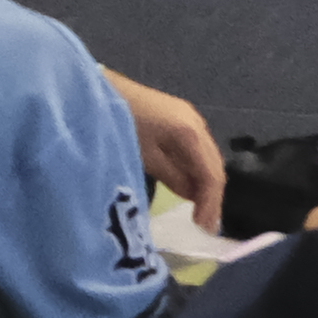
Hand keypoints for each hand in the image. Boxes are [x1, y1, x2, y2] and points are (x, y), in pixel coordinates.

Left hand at [108, 74, 223, 221]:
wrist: (102, 89)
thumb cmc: (120, 123)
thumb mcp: (145, 157)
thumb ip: (173, 178)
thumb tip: (193, 197)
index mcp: (191, 133)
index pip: (212, 175)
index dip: (211, 204)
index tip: (204, 228)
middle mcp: (198, 124)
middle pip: (215, 166)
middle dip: (212, 196)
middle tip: (205, 225)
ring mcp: (190, 119)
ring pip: (208, 159)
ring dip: (205, 184)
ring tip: (199, 211)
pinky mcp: (180, 119)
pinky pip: (196, 150)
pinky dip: (196, 170)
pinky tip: (188, 187)